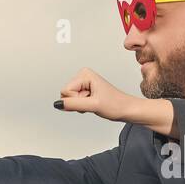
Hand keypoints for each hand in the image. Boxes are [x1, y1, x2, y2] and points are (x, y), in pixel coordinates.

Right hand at [56, 67, 175, 134]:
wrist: (126, 109)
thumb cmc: (115, 105)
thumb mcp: (93, 105)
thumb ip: (74, 104)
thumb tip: (58, 104)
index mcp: (84, 74)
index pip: (65, 90)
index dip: (76, 100)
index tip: (90, 99)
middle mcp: (83, 76)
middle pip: (65, 94)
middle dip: (77, 102)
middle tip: (92, 102)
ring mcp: (83, 84)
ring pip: (68, 99)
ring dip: (80, 105)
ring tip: (94, 103)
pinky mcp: (85, 91)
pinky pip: (73, 101)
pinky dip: (81, 106)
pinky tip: (92, 104)